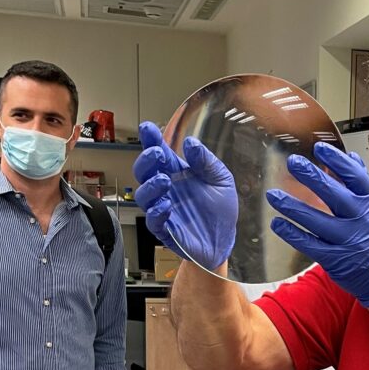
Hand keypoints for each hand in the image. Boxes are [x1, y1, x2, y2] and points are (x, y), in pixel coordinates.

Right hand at [132, 122, 238, 269]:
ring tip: (165, 180)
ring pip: (144, 195)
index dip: (152, 140)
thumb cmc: (220, 210)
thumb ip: (207, 162)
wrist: (224, 240)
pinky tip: (167, 205)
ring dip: (151, 186)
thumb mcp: (221, 180)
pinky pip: (153, 220)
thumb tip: (191, 143)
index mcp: (178, 173)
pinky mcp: (165, 229)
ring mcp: (163, 209)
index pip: (160, 153)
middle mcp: (166, 189)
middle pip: (144, 171)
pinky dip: (158, 211)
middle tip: (158, 154)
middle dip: (147, 161)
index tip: (148, 128)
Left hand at [267, 142, 368, 307]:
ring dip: (292, 207)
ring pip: (316, 220)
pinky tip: (278, 224)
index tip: (319, 148)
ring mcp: (347, 240)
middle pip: (333, 194)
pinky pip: (309, 244)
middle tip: (293, 163)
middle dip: (311, 176)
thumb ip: (362, 185)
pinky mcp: (335, 259)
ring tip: (273, 195)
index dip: (336, 160)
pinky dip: (292, 234)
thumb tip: (351, 157)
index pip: (354, 176)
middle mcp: (360, 220)